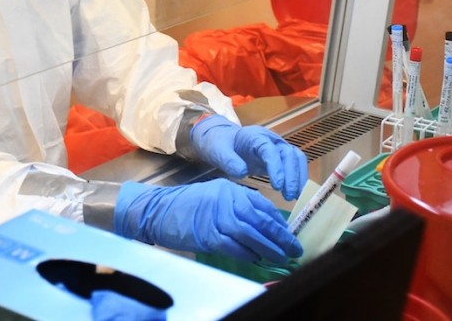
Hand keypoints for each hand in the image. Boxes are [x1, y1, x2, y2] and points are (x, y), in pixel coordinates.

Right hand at [113, 179, 302, 263]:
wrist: (157, 210)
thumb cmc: (185, 206)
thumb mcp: (214, 196)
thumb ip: (236, 206)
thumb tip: (262, 225)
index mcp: (230, 190)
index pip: (262, 205)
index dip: (278, 222)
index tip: (289, 234)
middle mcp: (226, 200)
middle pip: (261, 220)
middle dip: (281, 237)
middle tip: (294, 249)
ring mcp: (217, 217)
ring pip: (252, 235)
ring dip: (269, 249)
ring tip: (282, 258)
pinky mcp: (208, 235)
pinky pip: (235, 248)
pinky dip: (248, 255)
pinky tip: (257, 260)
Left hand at [190, 115, 307, 200]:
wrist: (223, 140)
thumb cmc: (221, 144)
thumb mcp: (219, 151)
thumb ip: (229, 160)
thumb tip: (242, 172)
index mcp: (255, 136)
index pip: (271, 150)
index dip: (276, 167)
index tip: (277, 186)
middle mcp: (271, 140)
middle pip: (289, 154)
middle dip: (292, 175)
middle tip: (289, 195)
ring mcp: (277, 148)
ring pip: (296, 159)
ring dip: (298, 177)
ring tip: (295, 196)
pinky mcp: (280, 158)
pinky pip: (294, 165)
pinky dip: (298, 178)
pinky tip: (295, 193)